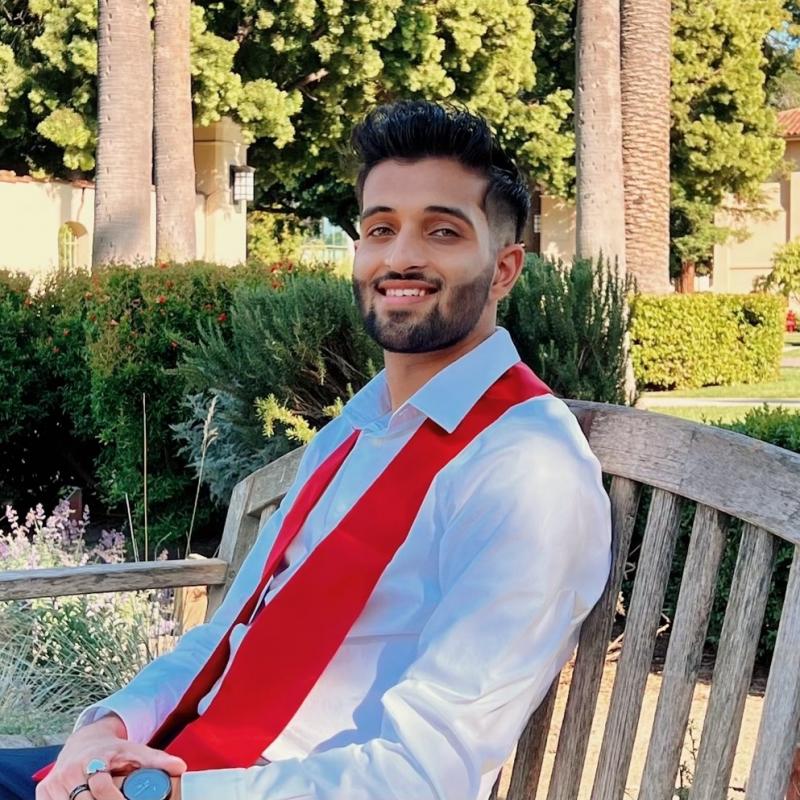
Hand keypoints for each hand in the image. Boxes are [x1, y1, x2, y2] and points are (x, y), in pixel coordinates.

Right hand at [36, 714, 185, 799]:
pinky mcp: (43, 792)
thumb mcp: (134, 751)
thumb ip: (156, 760)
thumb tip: (181, 767)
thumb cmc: (113, 750)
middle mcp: (70, 771)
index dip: (114, 799)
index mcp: (93, 759)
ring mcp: (53, 783)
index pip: (101, 786)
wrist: (83, 743)